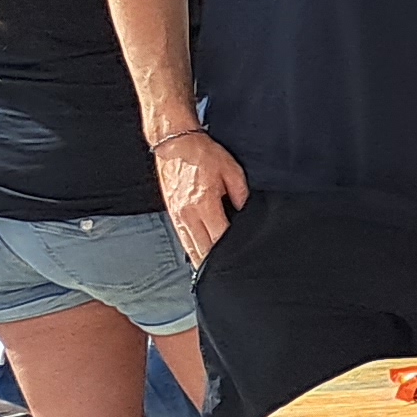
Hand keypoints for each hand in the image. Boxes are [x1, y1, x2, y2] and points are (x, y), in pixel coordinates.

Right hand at [154, 127, 246, 261]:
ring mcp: (177, 215)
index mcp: (204, 204)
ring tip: (213, 272)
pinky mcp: (171, 213)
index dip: (230, 250)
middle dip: (214, 263)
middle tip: (229, 272)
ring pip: (189, 247)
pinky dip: (191, 249)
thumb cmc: (202, 153)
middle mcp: (187, 214)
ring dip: (201, 260)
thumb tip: (245, 212)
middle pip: (202, 249)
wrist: (175, 143)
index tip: (241, 257)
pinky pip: (182, 238)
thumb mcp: (231, 170)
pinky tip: (199, 255)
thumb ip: (240, 194)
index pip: (219, 237)